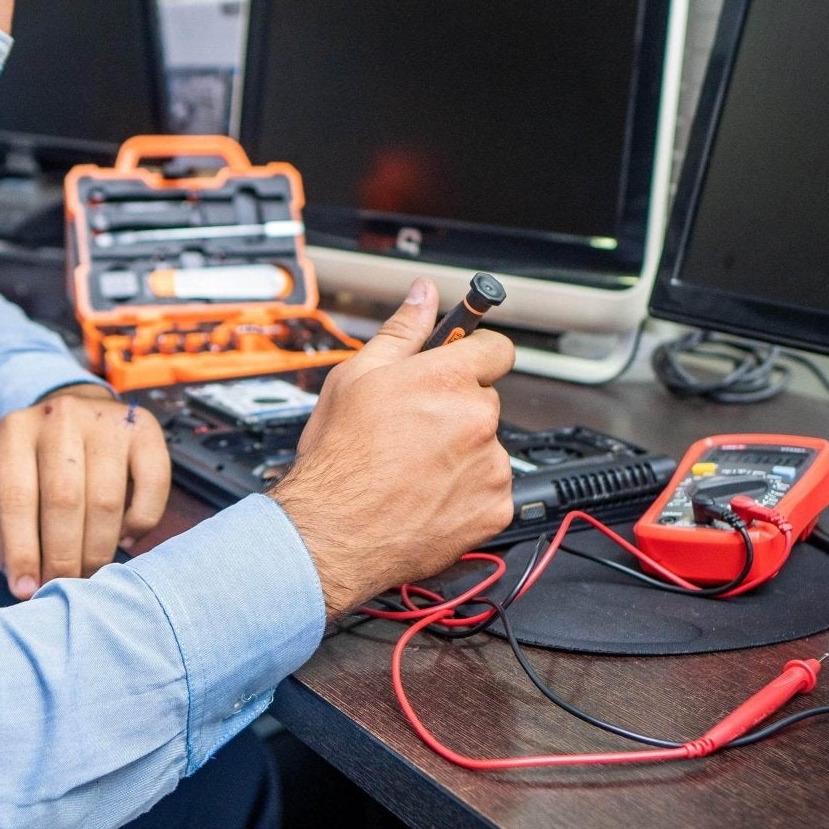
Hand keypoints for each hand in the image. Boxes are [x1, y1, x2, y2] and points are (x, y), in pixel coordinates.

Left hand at [0, 384, 170, 599]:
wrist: (73, 416)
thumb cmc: (32, 466)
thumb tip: (20, 576)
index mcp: (14, 432)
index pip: (17, 498)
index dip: (23, 551)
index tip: (26, 590)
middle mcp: (59, 417)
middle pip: (65, 500)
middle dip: (63, 556)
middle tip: (63, 585)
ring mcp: (105, 420)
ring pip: (107, 499)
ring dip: (98, 549)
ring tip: (89, 570)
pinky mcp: (143, 429)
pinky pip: (152, 486)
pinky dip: (139, 523)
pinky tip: (124, 538)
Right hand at [269, 279, 515, 621]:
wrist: (332, 533)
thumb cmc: (337, 459)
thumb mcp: (355, 377)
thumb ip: (401, 331)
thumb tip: (422, 295)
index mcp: (447, 380)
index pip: (496, 348)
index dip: (474, 354)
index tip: (460, 364)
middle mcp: (477, 419)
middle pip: (484, 400)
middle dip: (456, 409)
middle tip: (413, 428)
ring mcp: (491, 467)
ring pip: (487, 446)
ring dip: (462, 452)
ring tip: (413, 468)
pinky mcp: (494, 508)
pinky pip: (490, 489)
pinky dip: (466, 492)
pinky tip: (427, 496)